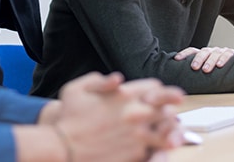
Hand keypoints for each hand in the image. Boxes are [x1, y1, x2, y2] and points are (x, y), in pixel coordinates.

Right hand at [53, 72, 183, 160]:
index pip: (155, 87)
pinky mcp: (137, 154)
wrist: (63, 148)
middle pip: (167, 108)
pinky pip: (159, 149)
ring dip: (170, 129)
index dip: (157, 90)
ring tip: (168, 131)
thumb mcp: (76, 89)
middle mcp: (135, 114)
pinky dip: (160, 147)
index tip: (157, 96)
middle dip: (167, 109)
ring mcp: (138, 136)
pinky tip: (156, 146)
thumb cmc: (68, 117)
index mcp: (124, 95)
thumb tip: (118, 78)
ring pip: (169, 130)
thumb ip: (99, 80)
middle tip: (166, 113)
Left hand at [174, 46, 233, 72]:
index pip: (192, 51)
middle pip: (203, 52)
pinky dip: (223, 59)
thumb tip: (183, 79)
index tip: (176, 59)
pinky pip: (227, 54)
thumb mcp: (208, 69)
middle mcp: (211, 51)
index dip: (184, 54)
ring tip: (206, 70)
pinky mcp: (232, 53)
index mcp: (203, 53)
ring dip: (210, 62)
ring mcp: (221, 51)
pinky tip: (220, 65)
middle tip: (194, 67)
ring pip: (215, 54)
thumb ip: (198, 71)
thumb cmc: (219, 70)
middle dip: (198, 59)